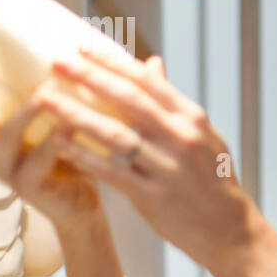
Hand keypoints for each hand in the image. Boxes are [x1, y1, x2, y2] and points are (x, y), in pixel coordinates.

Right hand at [0, 49, 103, 233]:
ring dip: (22, 116)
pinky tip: (66, 131)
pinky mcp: (33, 186)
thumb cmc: (64, 154)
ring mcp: (9, 169)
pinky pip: (38, 166)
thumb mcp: (45, 117)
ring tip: (43, 96)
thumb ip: (44, 90)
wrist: (80, 202)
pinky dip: (52, 147)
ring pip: (4, 141)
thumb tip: (59, 44)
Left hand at [31, 46, 258, 272]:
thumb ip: (171, 102)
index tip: (80, 47)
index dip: (112, 62)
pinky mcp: (153, 196)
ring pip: (115, 134)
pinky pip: (112, 171)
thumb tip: (151, 64)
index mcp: (191, 118)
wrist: (230, 229)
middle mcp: (180, 137)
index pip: (147, 81)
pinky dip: (84, 155)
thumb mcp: (202, 134)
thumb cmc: (212, 179)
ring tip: (46, 99)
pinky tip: (60, 143)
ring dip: (76, 114)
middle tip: (56, 61)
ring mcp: (167, 167)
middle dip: (89, 77)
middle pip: (128, 99)